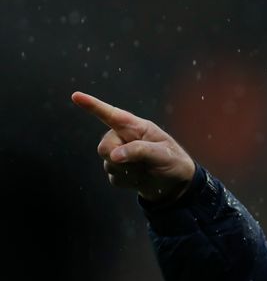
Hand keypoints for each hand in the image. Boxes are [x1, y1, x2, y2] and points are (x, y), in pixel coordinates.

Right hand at [71, 91, 195, 202]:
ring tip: (147, 170)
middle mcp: (124, 138)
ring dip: (129, 172)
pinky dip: (129, 182)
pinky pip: (114, 178)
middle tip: (140, 164)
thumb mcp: (163, 154)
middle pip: (104, 147)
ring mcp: (120, 155)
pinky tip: (142, 178)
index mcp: (136, 127)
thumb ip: (139, 150)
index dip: (93, 105)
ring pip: (108, 164)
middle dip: (117, 158)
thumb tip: (113, 155)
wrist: (175, 184)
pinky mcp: (118, 171)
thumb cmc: (173, 161)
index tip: (76, 96)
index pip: (112, 115)